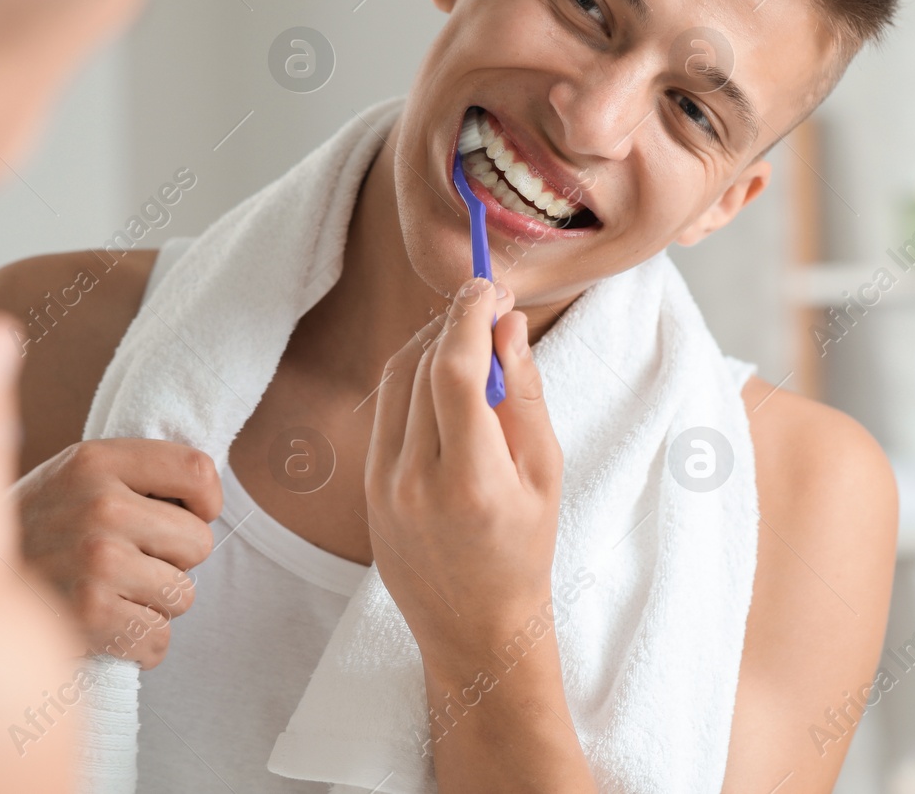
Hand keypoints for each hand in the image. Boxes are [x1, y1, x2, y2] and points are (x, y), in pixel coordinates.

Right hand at [13, 437, 220, 666]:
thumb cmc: (41, 526)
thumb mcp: (77, 474)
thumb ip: (139, 472)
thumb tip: (209, 493)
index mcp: (98, 460)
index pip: (199, 473)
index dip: (205, 502)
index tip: (184, 514)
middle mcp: (100, 505)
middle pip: (200, 542)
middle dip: (174, 559)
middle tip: (129, 558)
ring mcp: (96, 561)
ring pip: (184, 595)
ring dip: (155, 602)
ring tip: (111, 590)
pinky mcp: (91, 614)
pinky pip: (159, 639)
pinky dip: (138, 642)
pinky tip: (105, 624)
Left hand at [365, 278, 562, 672]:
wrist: (474, 627)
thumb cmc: (524, 550)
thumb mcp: (546, 472)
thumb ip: (526, 395)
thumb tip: (508, 326)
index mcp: (472, 479)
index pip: (456, 370)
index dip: (469, 316)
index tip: (488, 287)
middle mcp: (416, 480)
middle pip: (422, 366)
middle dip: (454, 323)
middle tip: (487, 305)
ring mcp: (383, 484)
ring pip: (396, 381)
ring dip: (431, 345)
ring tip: (471, 340)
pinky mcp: (368, 487)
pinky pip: (385, 410)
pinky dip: (413, 380)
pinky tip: (444, 379)